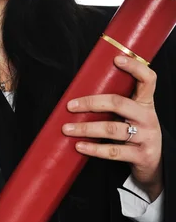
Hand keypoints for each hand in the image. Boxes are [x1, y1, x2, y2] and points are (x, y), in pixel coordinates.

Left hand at [62, 55, 162, 201]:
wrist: (153, 162)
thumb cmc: (135, 131)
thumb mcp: (132, 114)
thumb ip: (116, 101)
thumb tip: (81, 89)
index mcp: (145, 102)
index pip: (148, 79)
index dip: (135, 67)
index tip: (116, 59)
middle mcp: (147, 117)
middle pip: (119, 103)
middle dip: (91, 103)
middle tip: (70, 106)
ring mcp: (146, 136)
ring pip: (112, 129)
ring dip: (86, 128)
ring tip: (67, 129)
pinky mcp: (141, 155)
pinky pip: (114, 151)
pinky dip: (94, 148)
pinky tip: (80, 146)